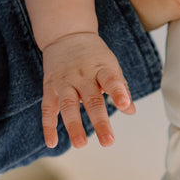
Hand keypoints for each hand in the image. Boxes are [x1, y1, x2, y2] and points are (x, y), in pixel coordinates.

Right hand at [40, 32, 134, 148]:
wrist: (66, 35)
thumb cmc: (94, 55)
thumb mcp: (111, 65)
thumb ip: (120, 87)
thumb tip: (131, 110)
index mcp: (101, 68)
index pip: (111, 80)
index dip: (118, 92)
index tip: (125, 105)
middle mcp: (82, 75)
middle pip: (91, 99)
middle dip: (100, 122)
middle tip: (109, 141)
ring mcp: (64, 82)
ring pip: (68, 105)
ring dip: (74, 126)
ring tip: (81, 144)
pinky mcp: (50, 88)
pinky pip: (48, 108)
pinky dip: (48, 126)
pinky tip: (52, 143)